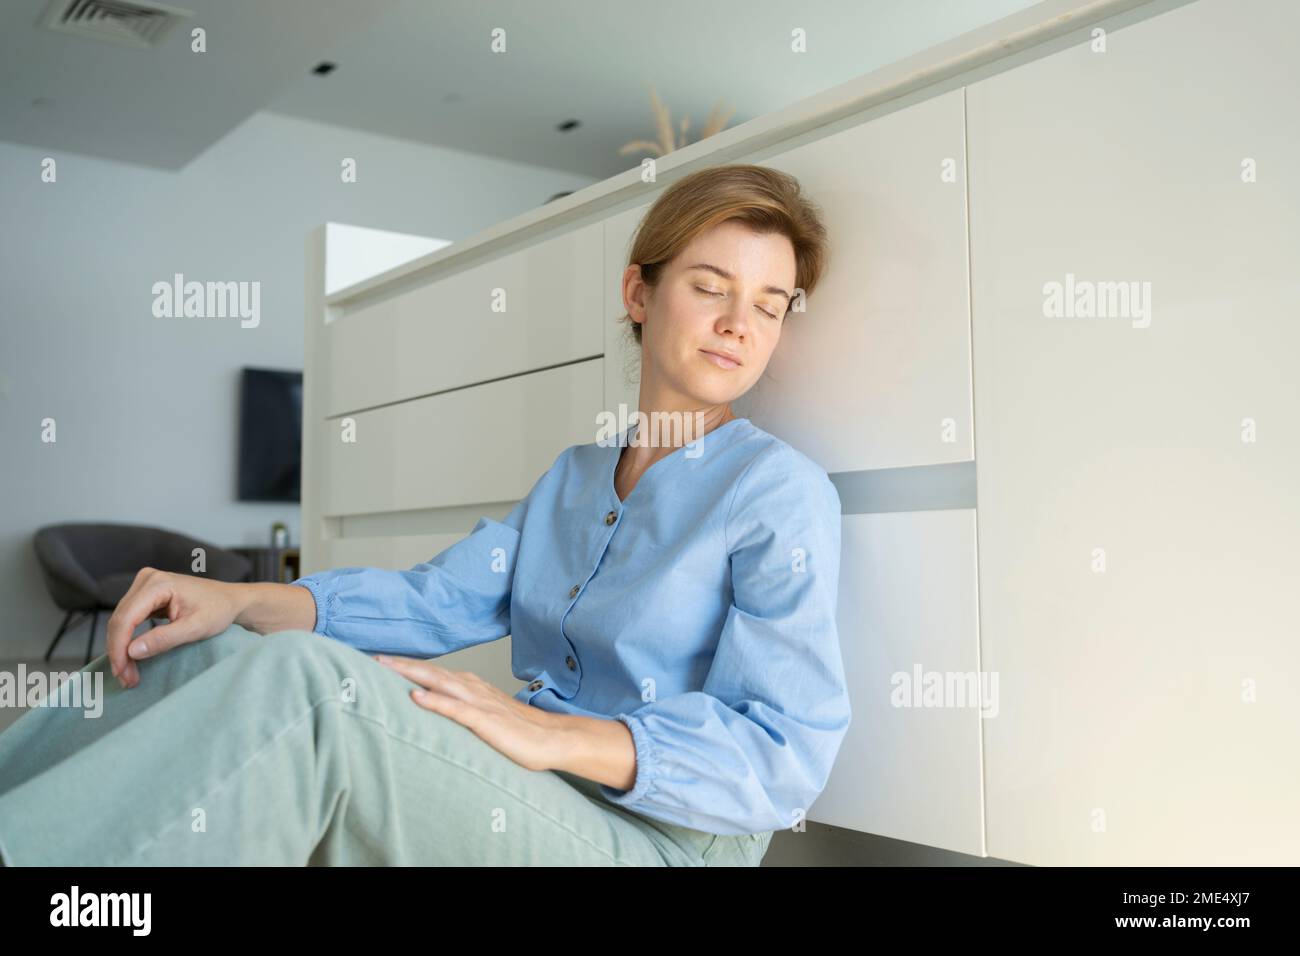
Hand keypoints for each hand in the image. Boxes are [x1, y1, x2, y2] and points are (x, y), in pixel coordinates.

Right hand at [106, 568, 244, 688]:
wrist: (231, 600)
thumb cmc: (219, 610)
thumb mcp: (195, 628)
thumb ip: (164, 639)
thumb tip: (132, 651)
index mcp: (157, 584)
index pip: (126, 618)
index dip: (119, 648)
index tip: (122, 673)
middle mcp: (147, 580)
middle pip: (120, 620)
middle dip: (119, 652)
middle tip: (126, 679)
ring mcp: (145, 586)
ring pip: (121, 621)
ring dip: (121, 649)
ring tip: (128, 674)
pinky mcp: (146, 595)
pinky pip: (129, 620)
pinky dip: (128, 641)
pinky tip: (132, 659)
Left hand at [372, 655, 563, 772]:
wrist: (553, 739)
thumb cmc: (520, 732)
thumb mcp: (485, 717)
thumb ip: (464, 710)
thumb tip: (440, 709)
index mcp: (471, 687)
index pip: (434, 673)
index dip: (408, 666)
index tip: (382, 661)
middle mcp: (473, 689)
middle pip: (431, 671)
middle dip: (401, 664)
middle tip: (374, 658)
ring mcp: (479, 703)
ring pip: (439, 683)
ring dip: (411, 673)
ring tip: (385, 667)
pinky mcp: (486, 721)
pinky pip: (456, 709)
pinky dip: (435, 701)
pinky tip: (417, 696)